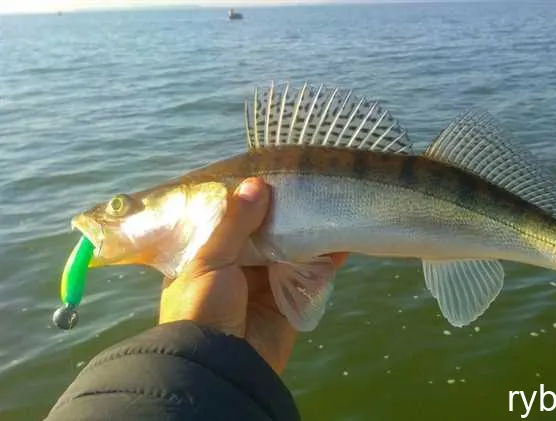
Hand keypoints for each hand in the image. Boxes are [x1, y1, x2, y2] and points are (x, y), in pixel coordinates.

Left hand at [159, 177, 345, 372]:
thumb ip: (235, 223)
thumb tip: (257, 184)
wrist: (221, 365)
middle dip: (282, 213)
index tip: (268, 174)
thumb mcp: (209, 260)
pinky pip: (310, 276)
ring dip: (306, 233)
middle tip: (304, 183)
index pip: (228, 221)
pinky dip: (326, 259)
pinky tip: (340, 238)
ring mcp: (264, 285)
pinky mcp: (289, 302)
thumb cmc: (202, 308)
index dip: (247, 200)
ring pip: (289, 251)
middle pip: (264, 234)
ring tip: (326, 203)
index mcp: (206, 257)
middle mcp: (235, 269)